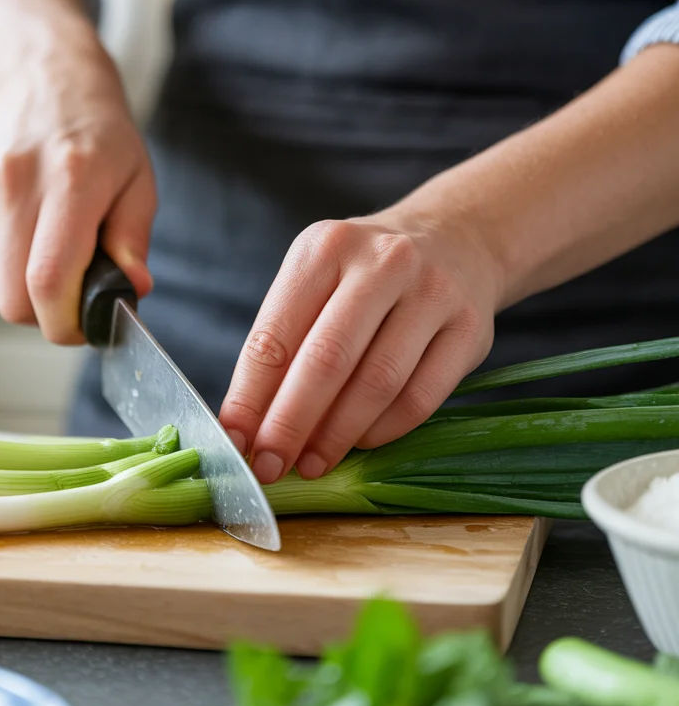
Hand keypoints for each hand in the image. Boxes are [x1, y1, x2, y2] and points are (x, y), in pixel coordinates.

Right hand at [0, 0, 154, 342]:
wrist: (41, 78)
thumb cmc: (99, 135)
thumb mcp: (138, 180)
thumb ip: (135, 241)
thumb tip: (132, 292)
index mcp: (70, 179)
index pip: (48, 281)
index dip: (66, 323)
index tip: (88, 324)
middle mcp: (15, 183)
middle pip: (15, 301)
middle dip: (49, 315)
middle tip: (77, 293)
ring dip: (29, 292)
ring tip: (54, 250)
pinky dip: (9, 269)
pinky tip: (29, 233)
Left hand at [219, 209, 501, 483]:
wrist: (455, 239)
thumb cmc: (364, 276)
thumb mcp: (315, 283)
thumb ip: (282, 345)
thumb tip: (247, 427)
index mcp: (324, 248)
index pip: (275, 335)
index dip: (249, 397)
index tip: (235, 441)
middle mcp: (382, 263)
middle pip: (326, 360)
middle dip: (290, 423)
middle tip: (270, 466)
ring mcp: (433, 293)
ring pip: (377, 383)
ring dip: (336, 436)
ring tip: (311, 464)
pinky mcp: (470, 329)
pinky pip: (420, 398)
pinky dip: (382, 431)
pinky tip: (359, 444)